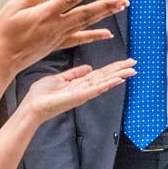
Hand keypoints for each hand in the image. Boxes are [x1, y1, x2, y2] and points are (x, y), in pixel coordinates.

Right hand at [0, 0, 125, 74]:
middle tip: (124, 1)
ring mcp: (58, 37)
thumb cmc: (3, 32)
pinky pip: (80, 39)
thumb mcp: (13, 7)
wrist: (2, 60)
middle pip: (85, 13)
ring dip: (104, 15)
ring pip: (86, 24)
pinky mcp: (57, 45)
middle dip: (106, 6)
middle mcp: (55, 26)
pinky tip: (107, 34)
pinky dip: (94, 36)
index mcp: (44, 14)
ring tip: (120, 8)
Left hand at [19, 59, 136, 123]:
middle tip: (134, 64)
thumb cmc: (41, 95)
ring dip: (119, 76)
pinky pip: (97, 89)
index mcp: (79, 84)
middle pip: (106, 77)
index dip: (112, 67)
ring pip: (105, 82)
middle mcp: (84, 89)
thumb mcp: (59, 78)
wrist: (33, 106)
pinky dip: (108, 84)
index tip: (124, 62)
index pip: (100, 73)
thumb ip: (74, 73)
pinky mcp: (80, 96)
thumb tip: (87, 68)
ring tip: (132, 71)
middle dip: (120, 70)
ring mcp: (83, 93)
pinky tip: (118, 80)